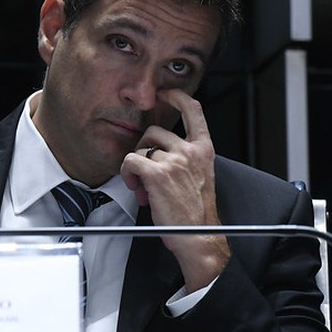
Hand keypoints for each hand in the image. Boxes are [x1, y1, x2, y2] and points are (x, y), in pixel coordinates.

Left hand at [120, 89, 230, 292]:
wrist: (200, 238)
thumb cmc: (198, 215)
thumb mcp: (200, 177)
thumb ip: (185, 159)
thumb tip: (158, 154)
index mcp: (204, 150)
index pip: (193, 110)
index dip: (176, 96)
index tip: (165, 94)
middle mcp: (190, 151)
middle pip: (155, 131)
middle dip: (145, 150)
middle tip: (147, 174)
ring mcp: (174, 161)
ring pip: (141, 148)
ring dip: (137, 166)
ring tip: (144, 187)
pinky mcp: (157, 174)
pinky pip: (130, 161)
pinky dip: (127, 173)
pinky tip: (137, 187)